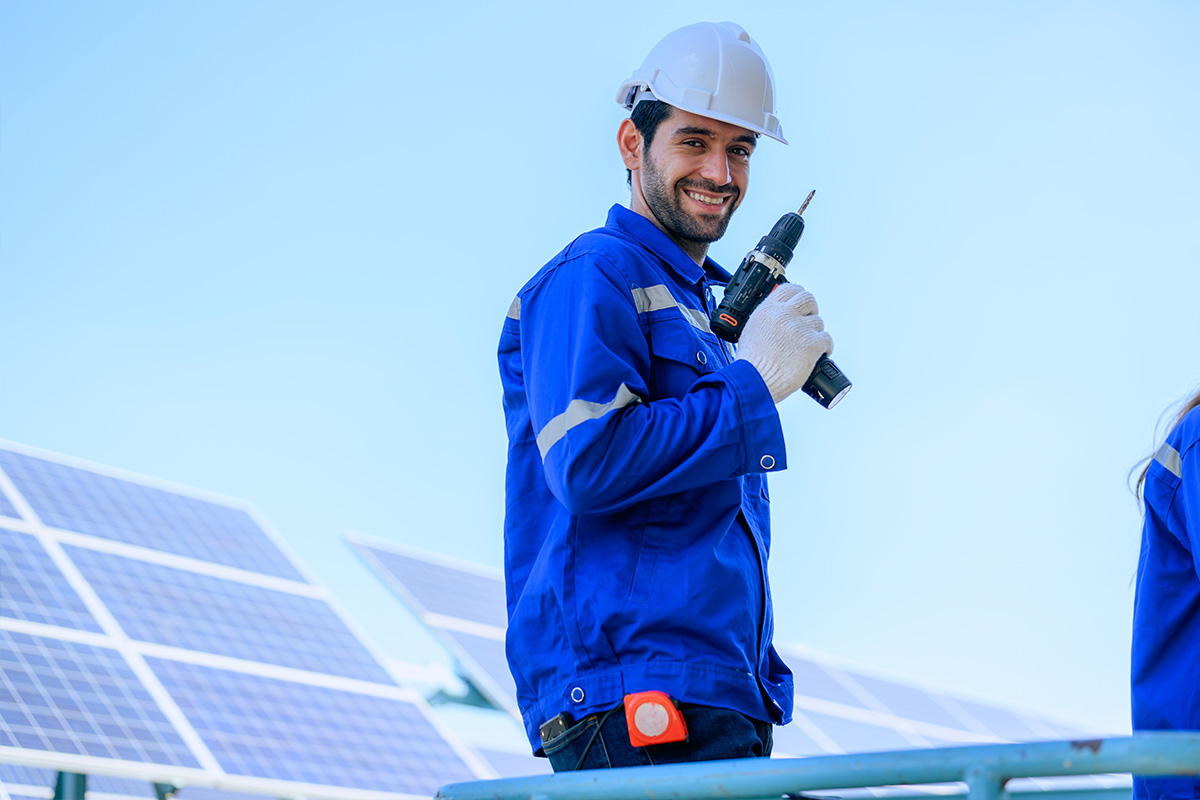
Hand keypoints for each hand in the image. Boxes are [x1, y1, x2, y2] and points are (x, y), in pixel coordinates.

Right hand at [734, 283, 832, 403]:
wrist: (755, 381)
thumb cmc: (751, 365)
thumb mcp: (751, 332)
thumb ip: (767, 320)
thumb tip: (778, 318)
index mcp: (767, 310)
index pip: (789, 289)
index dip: (798, 295)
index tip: (800, 303)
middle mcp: (783, 315)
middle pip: (808, 299)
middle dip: (811, 310)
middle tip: (808, 322)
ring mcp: (799, 328)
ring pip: (818, 322)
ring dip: (816, 333)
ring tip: (807, 346)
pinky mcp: (811, 344)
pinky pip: (827, 339)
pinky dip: (825, 347)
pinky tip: (818, 353)